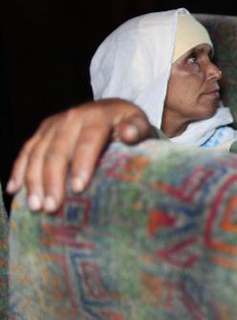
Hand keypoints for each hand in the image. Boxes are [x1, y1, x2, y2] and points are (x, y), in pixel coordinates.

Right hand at [6, 99, 154, 212]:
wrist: (114, 112)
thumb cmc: (130, 127)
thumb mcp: (140, 125)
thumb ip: (137, 130)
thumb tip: (128, 133)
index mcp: (97, 116)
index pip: (87, 141)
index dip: (82, 164)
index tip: (78, 188)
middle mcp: (72, 117)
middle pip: (58, 151)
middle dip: (53, 181)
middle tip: (52, 206)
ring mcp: (54, 124)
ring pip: (37, 153)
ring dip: (33, 181)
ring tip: (35, 206)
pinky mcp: (43, 131)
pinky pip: (26, 151)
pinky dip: (18, 170)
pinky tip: (14, 190)